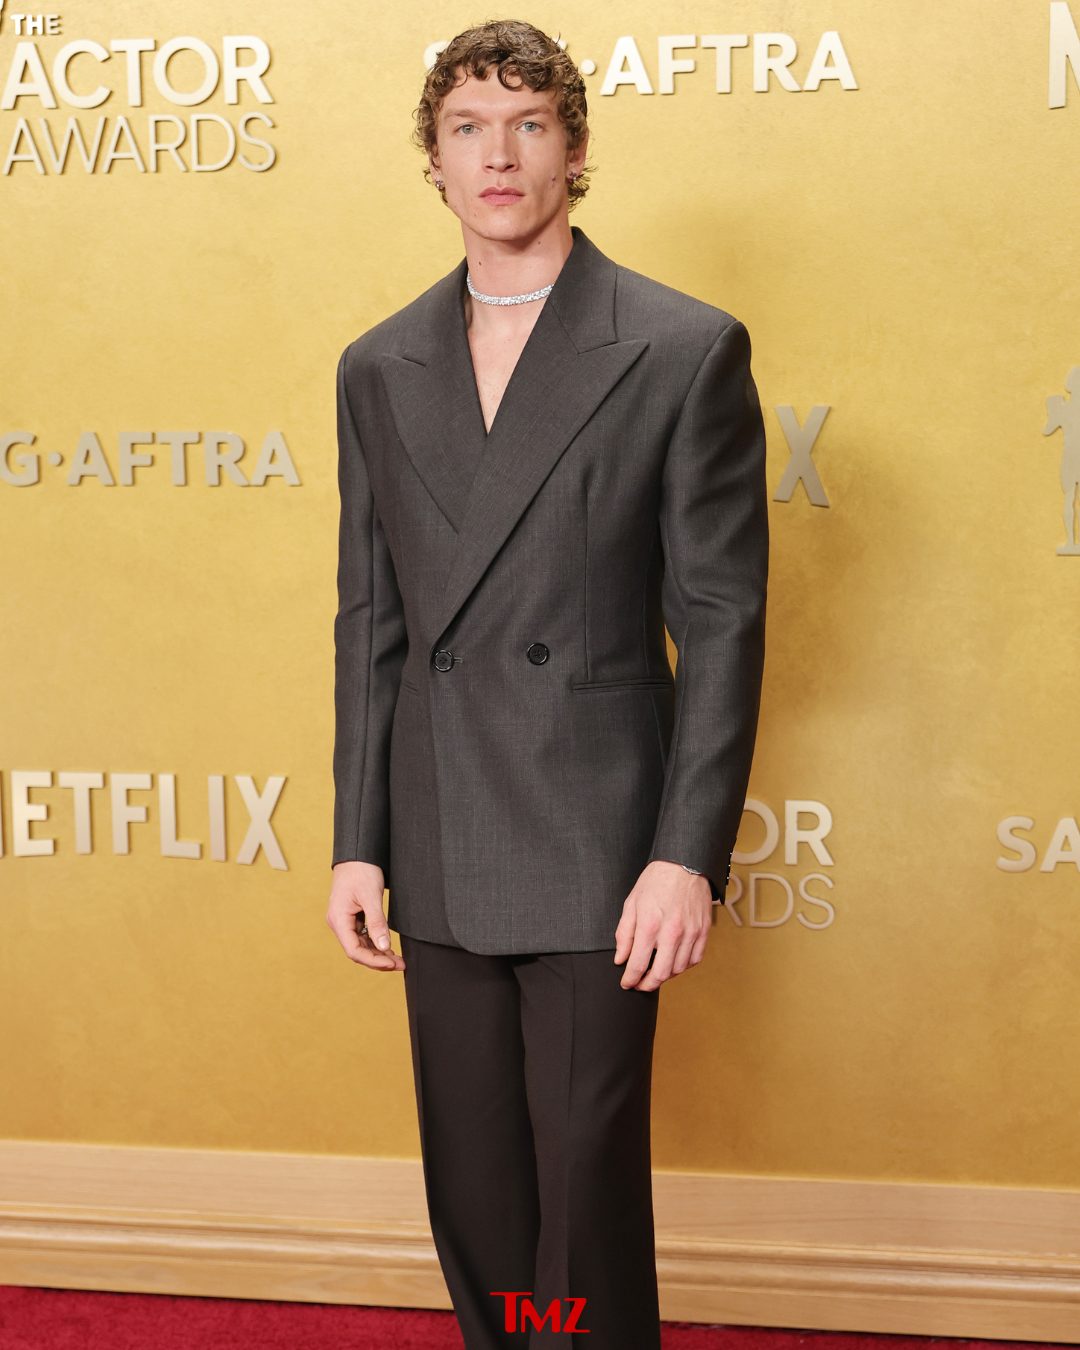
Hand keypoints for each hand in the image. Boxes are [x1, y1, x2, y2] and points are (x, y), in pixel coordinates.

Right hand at [326, 861, 404, 971]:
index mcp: (339, 920)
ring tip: (398, 959)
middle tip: (400, 964)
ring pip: (361, 945)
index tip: (392, 964)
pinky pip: (363, 935)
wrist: (357, 853)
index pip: (354, 951)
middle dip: (379, 960)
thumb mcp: (370, 896)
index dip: (373, 961)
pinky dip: (375, 943)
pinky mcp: (352, 916)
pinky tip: (388, 947)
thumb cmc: (361, 870)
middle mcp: (339, 923)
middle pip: (358, 951)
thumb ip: (376, 922)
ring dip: (378, 953)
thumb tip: (384, 946)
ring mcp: (345, 920)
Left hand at [613, 860, 711, 990]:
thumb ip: (625, 933)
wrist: (684, 864)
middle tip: (640, 985)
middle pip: (661, 974)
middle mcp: (672, 932)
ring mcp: (691, 933)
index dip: (630, 979)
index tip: (626, 983)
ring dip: (665, 976)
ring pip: (678, 969)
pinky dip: (683, 966)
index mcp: (650, 924)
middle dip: (647, 985)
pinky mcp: (703, 931)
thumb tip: (620, 958)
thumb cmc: (656, 881)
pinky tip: (674, 962)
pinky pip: (695, 959)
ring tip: (655, 973)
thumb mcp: (632, 903)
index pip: (638, 964)